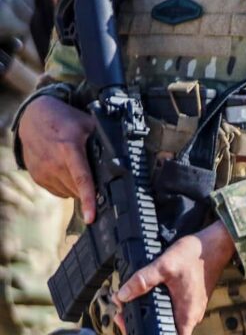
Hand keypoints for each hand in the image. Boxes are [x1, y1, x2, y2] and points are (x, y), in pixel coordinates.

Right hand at [18, 95, 97, 218]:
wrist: (32, 117)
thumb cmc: (64, 120)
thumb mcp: (87, 124)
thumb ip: (103, 141)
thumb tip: (124, 158)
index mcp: (69, 149)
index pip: (82, 179)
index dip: (88, 200)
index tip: (91, 217)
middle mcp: (54, 163)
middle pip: (78, 189)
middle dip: (91, 189)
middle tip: (98, 176)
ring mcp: (43, 172)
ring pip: (69, 193)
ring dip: (78, 188)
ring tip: (79, 169)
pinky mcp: (37, 177)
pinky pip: (58, 192)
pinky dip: (67, 187)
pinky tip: (68, 172)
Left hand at [115, 221, 235, 334]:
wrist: (216, 243)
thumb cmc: (196, 255)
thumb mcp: (165, 265)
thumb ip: (142, 280)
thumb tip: (121, 296)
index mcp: (187, 314)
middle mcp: (191, 315)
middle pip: (165, 333)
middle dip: (141, 327)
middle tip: (121, 316)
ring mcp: (191, 308)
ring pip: (167, 321)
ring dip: (148, 316)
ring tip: (128, 305)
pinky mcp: (190, 301)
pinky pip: (172, 311)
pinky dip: (157, 308)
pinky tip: (144, 297)